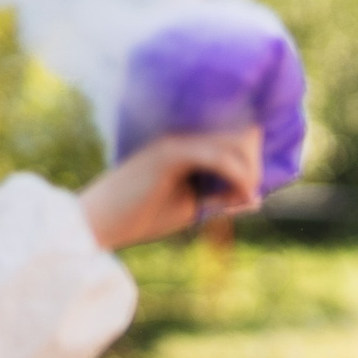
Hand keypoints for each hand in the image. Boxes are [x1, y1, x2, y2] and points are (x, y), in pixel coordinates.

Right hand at [78, 128, 262, 249]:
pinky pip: (218, 157)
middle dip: (254, 166)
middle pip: (241, 133)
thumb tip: (257, 197)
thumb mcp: (191, 207)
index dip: (252, 161)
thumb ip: (220, 198)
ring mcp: (175, 141)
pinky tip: (238, 197)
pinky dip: (237, 178)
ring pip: (234, 143)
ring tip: (243, 198)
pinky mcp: (170, 153)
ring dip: (248, 173)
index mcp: (186, 145)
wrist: (100, 224)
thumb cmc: (141, 218)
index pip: (234, 135)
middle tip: (246, 197)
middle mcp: (182, 135)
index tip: (247, 195)